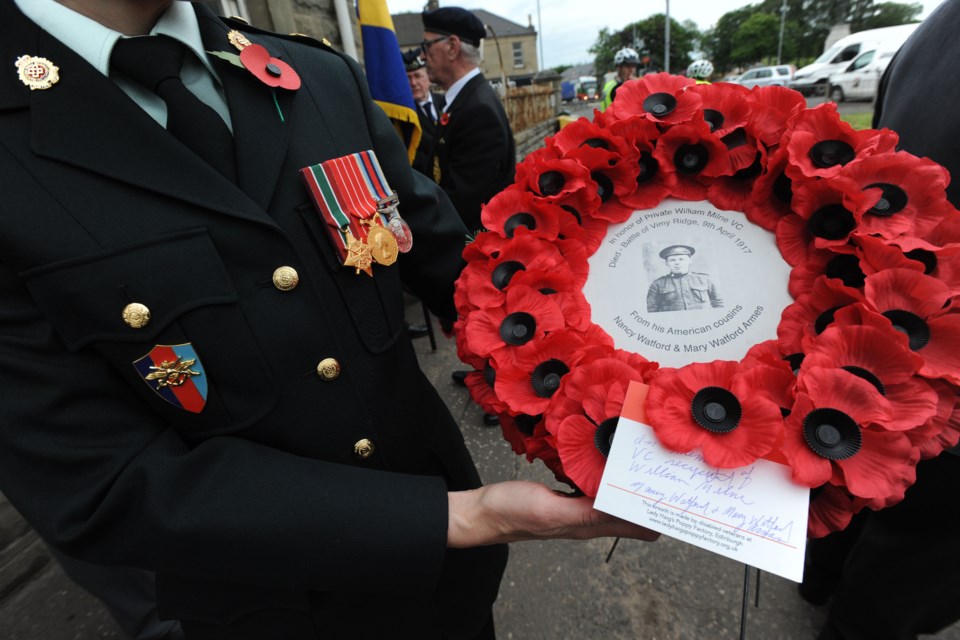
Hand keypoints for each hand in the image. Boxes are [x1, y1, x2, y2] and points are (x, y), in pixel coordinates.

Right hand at [447, 480, 659, 547]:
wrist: (482, 512)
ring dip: (628, 484)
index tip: (672, 493)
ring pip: (614, 496)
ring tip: (642, 461)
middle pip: (630, 510)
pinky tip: (605, 460)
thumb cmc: (511, 511)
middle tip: (662, 467)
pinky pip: (594, 485)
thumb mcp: (549, 508)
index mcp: (588, 526)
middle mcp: (587, 519)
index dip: (655, 512)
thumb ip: (582, 511)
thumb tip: (617, 505)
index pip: (636, 525)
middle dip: (647, 493)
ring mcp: (576, 507)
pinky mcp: (565, 496)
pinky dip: (606, 476)